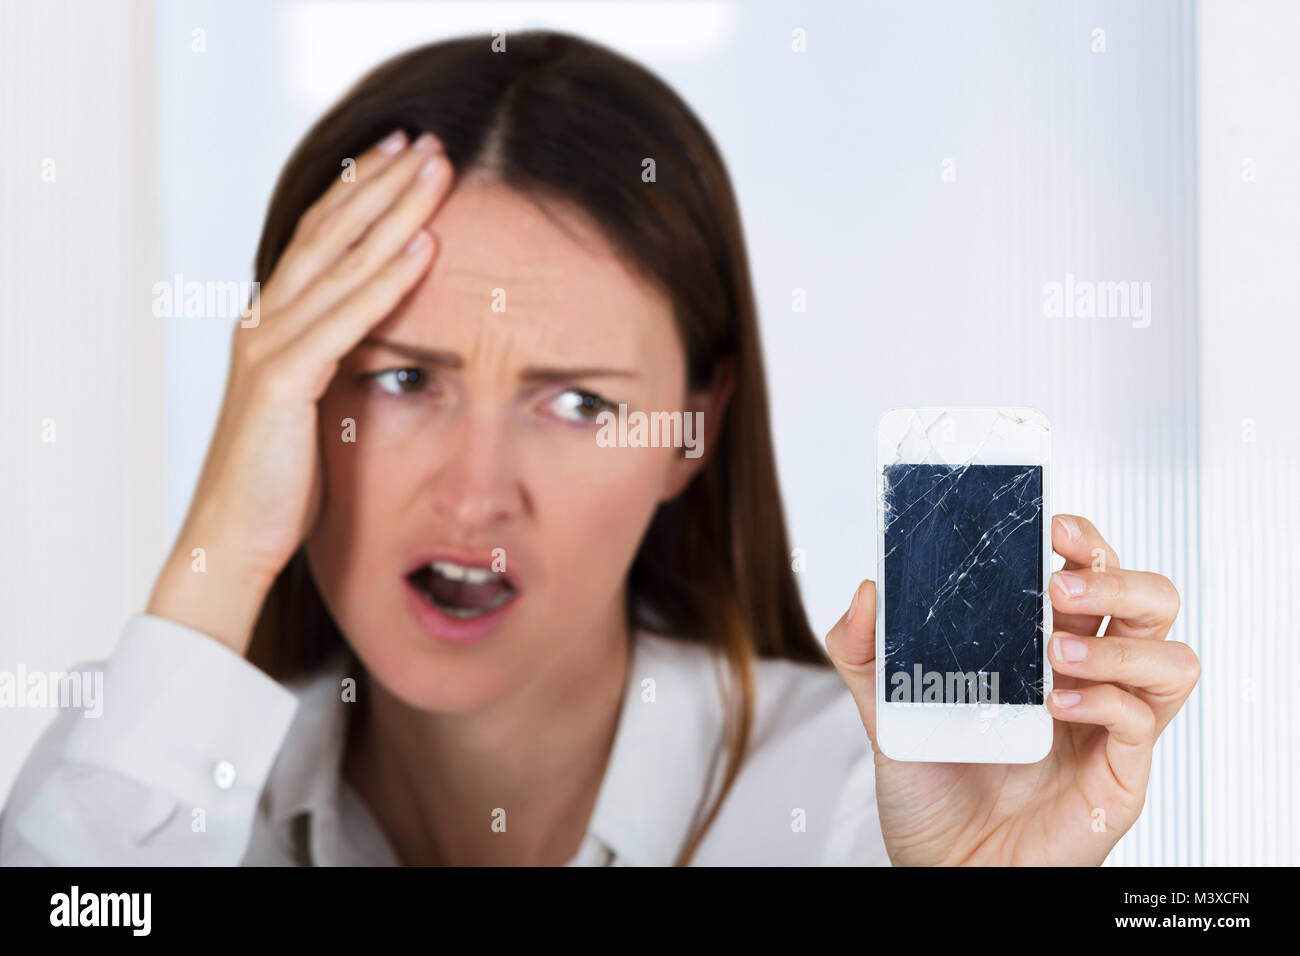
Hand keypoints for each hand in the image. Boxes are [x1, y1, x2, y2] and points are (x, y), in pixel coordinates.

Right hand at [147, 129, 453, 655]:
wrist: (233, 537)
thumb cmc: (280, 478)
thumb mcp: (314, 402)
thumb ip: (338, 357)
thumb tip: (383, 335)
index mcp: (275, 321)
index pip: (322, 238)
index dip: (363, 191)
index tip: (406, 156)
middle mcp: (266, 320)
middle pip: (330, 231)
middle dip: (383, 182)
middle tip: (430, 141)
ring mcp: (269, 346)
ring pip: (339, 262)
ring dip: (394, 213)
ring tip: (438, 171)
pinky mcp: (282, 381)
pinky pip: (345, 321)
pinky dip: (385, 282)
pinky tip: (424, 249)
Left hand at [826, 513, 1197, 864]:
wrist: (938, 864)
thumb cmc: (929, 785)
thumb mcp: (885, 708)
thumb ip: (866, 650)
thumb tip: (867, 591)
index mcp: (1041, 646)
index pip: (1089, 576)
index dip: (1085, 542)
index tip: (1052, 522)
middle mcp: (1086, 676)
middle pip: (1148, 601)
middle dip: (1116, 576)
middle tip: (1059, 582)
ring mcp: (1110, 725)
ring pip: (1171, 657)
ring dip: (1121, 640)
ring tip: (1054, 652)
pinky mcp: (1120, 775)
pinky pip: (1143, 722)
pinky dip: (1105, 702)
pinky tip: (1057, 704)